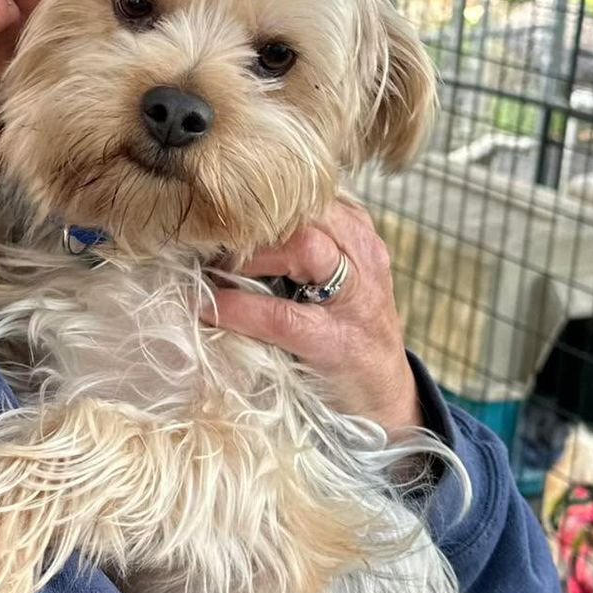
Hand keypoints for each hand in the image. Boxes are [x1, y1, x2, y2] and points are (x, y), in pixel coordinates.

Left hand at [202, 199, 423, 433]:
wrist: (385, 399)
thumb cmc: (346, 331)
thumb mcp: (334, 278)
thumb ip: (298, 247)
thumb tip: (230, 227)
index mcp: (358, 236)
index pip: (312, 194)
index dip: (264, 198)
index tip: (224, 208)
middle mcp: (363, 259)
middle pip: (307, 212)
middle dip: (255, 221)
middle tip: (211, 236)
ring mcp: (353, 301)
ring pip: (303, 248)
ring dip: (248, 254)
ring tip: (211, 266)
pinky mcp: (335, 344)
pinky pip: (280, 316)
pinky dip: (237, 308)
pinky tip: (208, 309)